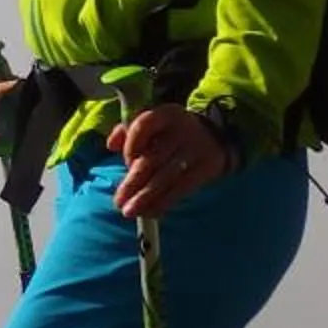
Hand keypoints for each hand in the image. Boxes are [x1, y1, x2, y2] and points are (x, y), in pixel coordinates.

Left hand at [106, 104, 232, 218]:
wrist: (216, 135)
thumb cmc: (172, 132)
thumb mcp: (154, 123)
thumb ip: (128, 132)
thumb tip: (111, 145)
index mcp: (165, 115)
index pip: (144, 125)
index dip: (132, 144)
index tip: (125, 162)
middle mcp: (182, 130)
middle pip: (153, 159)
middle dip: (133, 182)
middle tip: (118, 202)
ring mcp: (196, 149)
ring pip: (165, 177)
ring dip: (145, 197)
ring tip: (130, 211)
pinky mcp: (206, 167)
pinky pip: (181, 188)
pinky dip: (164, 202)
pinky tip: (150, 212)